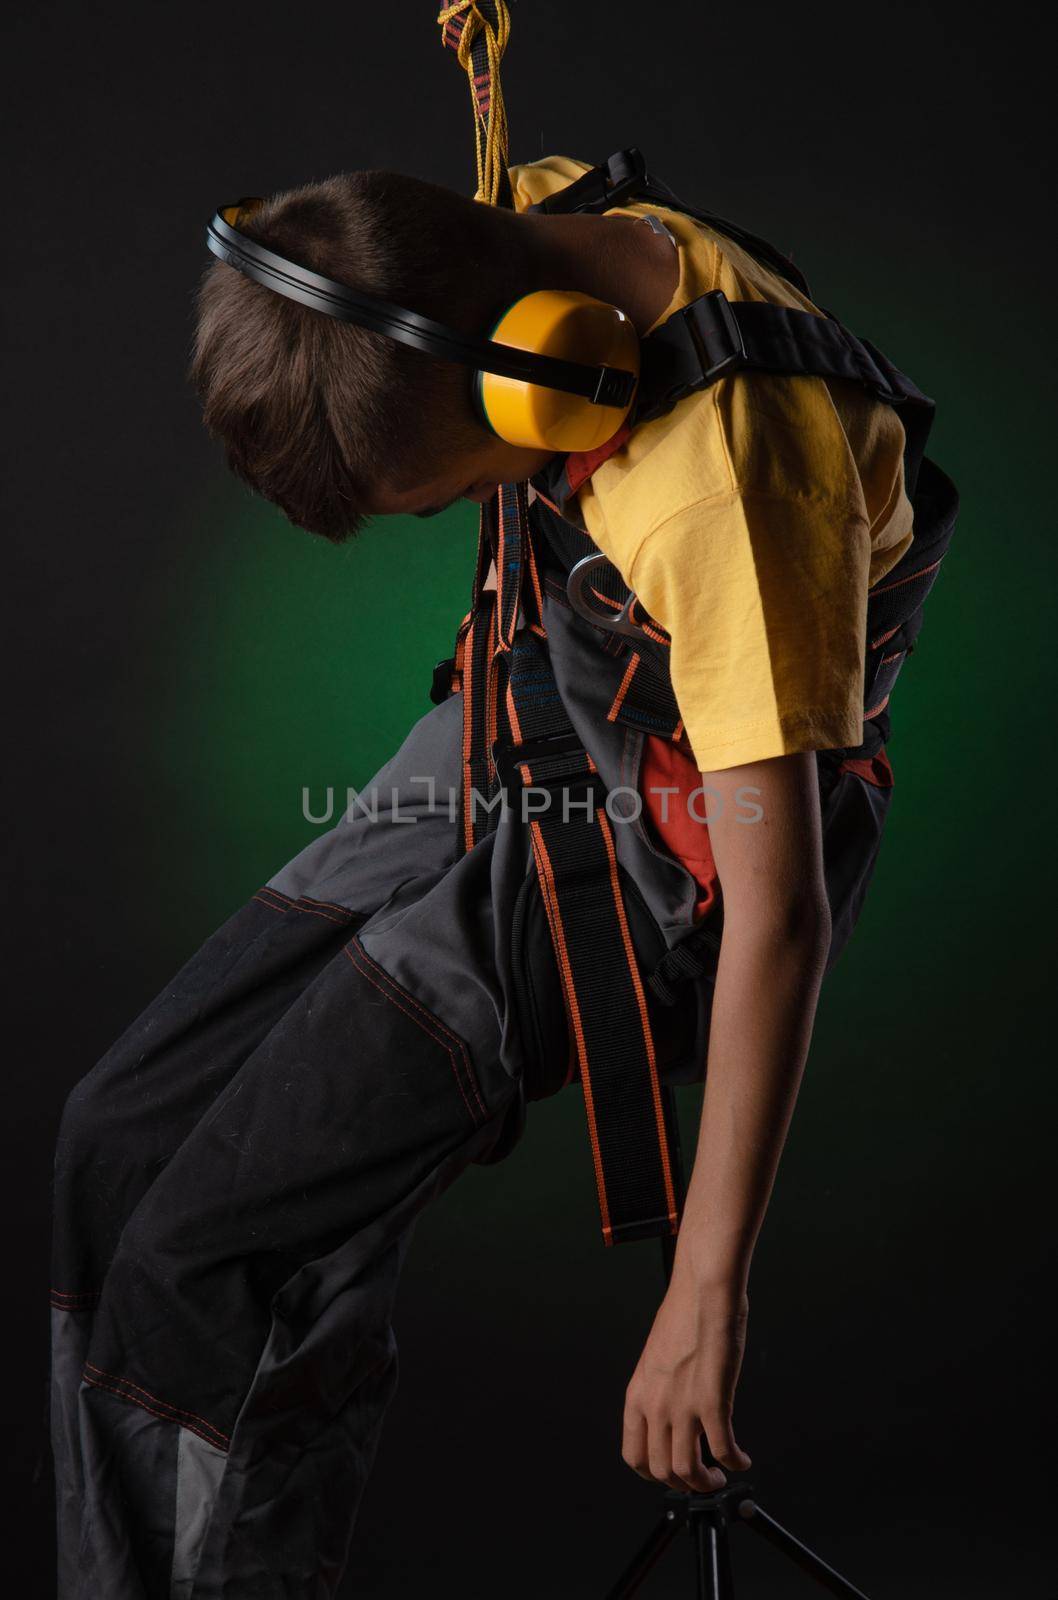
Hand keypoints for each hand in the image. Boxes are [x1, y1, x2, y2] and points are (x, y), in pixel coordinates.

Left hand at [621, 1273, 751, 1493]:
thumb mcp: (657, 1359)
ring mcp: (682, 1406)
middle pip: (661, 1471)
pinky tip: (742, 1459)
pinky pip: (723, 1449)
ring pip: (688, 1470)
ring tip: (720, 1477)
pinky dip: (735, 1462)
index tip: (670, 1475)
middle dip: (683, 1484)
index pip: (633, 1454)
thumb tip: (673, 1413)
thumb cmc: (685, 1314)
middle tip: (701, 1480)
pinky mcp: (712, 1401)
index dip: (653, 1474)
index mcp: (638, 1394)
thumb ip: (660, 1390)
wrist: (703, 1290)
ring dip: (708, 1483)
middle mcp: (655, 1405)